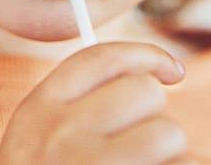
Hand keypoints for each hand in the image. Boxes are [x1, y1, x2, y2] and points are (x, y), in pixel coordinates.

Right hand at [0, 41, 187, 164]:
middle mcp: (61, 134)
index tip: (171, 71)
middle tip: (139, 149)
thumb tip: (164, 74)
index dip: (145, 56)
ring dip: (170, 156)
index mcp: (39, 110)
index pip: (102, 58)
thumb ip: (82, 103)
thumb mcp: (39, 139)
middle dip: (153, 118)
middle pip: (143, 92)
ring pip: (168, 133)